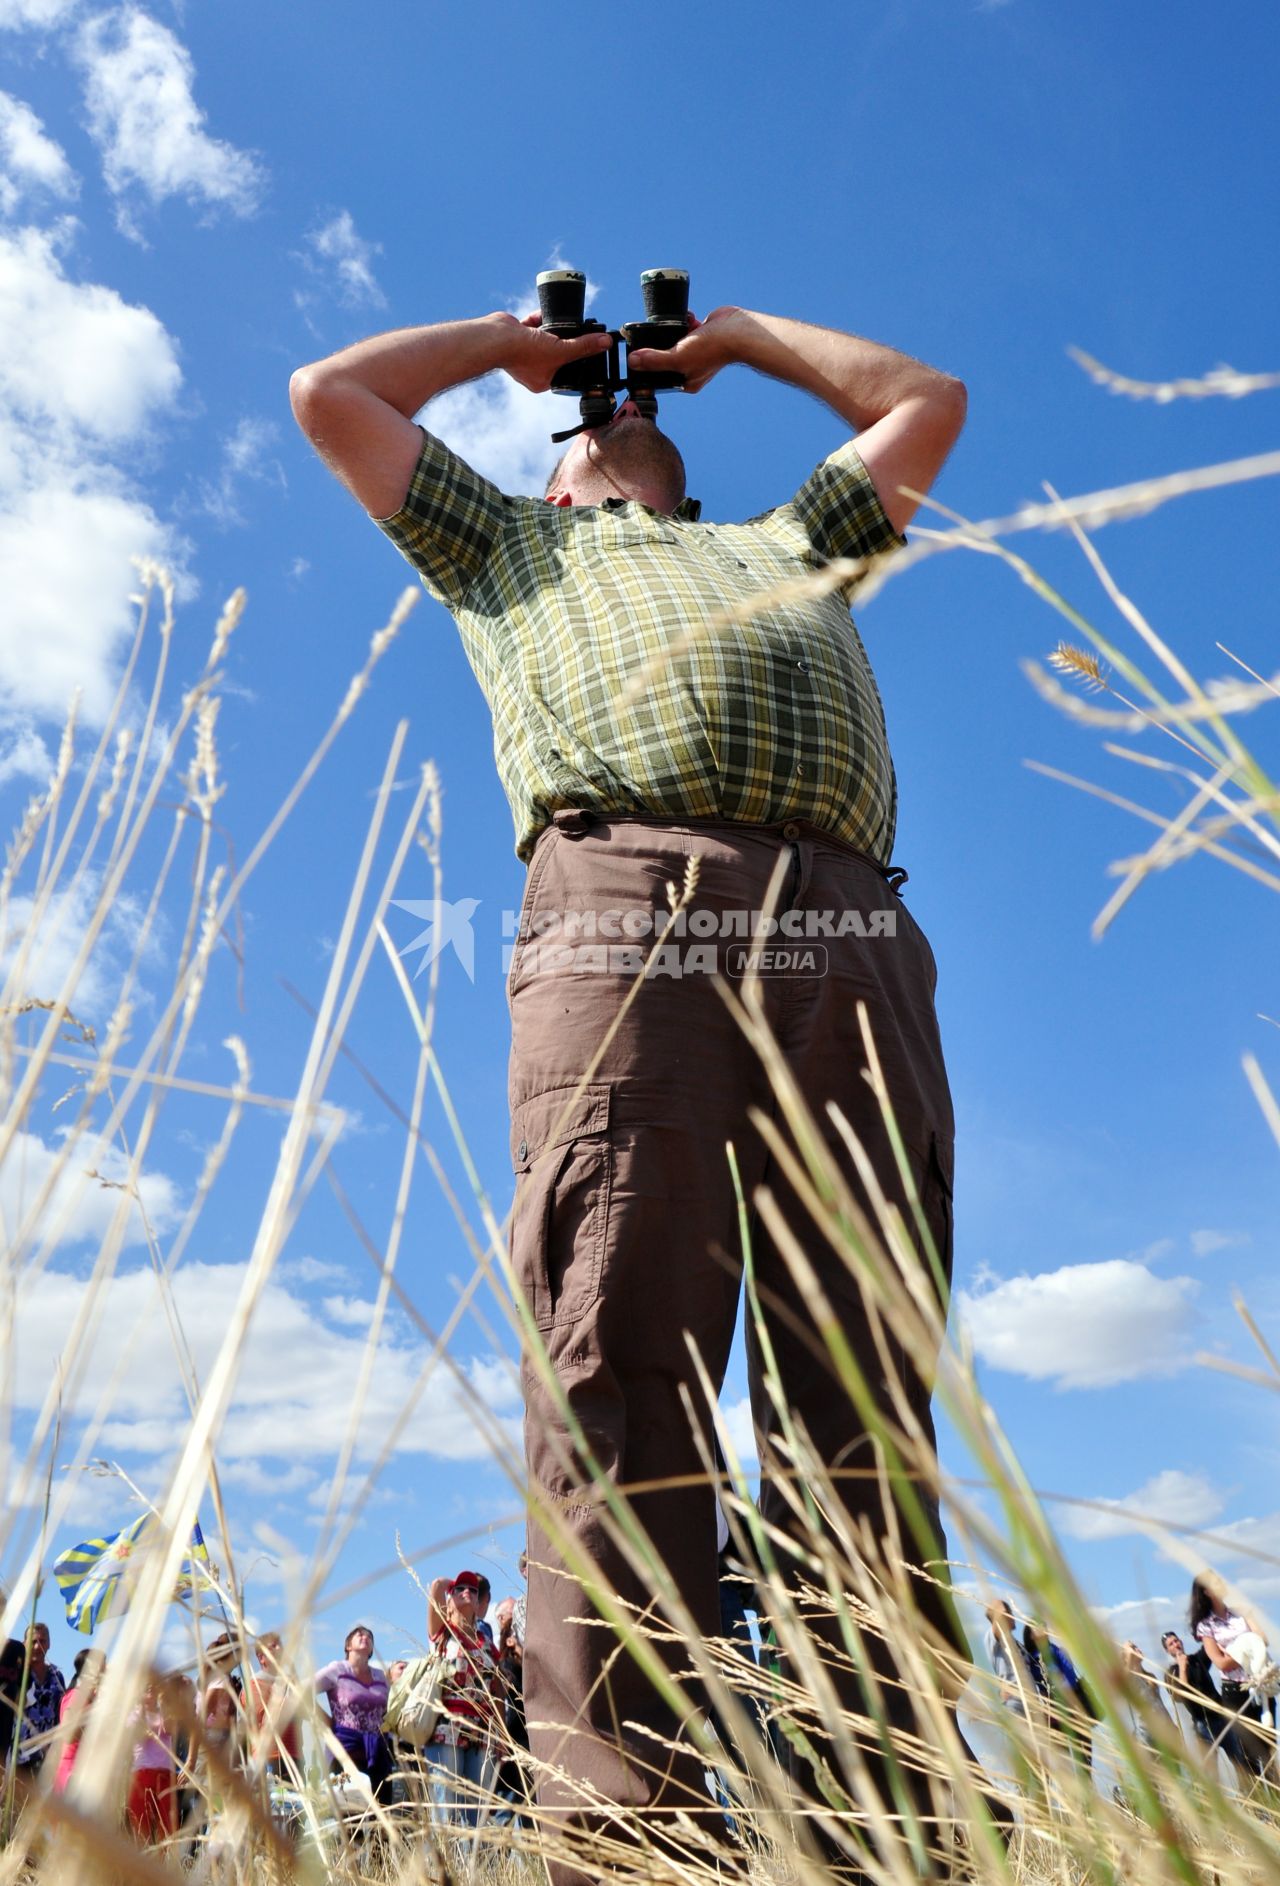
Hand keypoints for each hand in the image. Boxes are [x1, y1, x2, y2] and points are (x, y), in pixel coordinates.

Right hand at [492, 311, 613, 393]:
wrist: (496, 338)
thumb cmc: (524, 353)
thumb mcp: (561, 350)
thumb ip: (584, 346)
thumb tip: (605, 342)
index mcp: (541, 382)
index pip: (565, 372)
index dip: (575, 360)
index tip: (586, 348)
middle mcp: (531, 370)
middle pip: (555, 354)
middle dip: (564, 342)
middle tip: (577, 332)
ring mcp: (522, 353)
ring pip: (544, 340)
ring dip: (553, 330)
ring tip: (561, 322)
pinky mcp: (516, 337)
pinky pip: (532, 327)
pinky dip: (539, 319)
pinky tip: (545, 313)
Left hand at [626, 305, 743, 393]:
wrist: (736, 330)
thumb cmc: (712, 349)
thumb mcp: (677, 357)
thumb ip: (654, 360)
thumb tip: (632, 362)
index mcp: (686, 381)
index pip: (660, 376)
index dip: (649, 365)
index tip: (639, 354)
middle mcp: (692, 368)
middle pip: (666, 356)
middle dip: (661, 343)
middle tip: (655, 334)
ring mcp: (697, 351)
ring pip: (675, 340)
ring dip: (672, 330)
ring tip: (677, 326)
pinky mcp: (702, 335)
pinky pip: (685, 328)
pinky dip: (684, 321)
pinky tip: (687, 318)